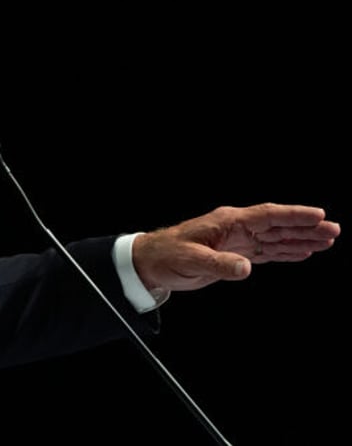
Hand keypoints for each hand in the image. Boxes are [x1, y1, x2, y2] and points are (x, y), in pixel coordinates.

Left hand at [132, 203, 340, 291]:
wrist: (151, 263)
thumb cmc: (167, 256)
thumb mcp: (191, 260)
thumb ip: (219, 264)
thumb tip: (246, 268)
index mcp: (227, 222)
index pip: (267, 215)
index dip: (293, 215)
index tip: (318, 215)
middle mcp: (235, 228)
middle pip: (277, 226)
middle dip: (306, 228)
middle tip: (333, 231)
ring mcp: (237, 241)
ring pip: (275, 238)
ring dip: (300, 240)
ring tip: (327, 241)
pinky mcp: (234, 255)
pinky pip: (266, 252)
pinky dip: (285, 252)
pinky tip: (302, 253)